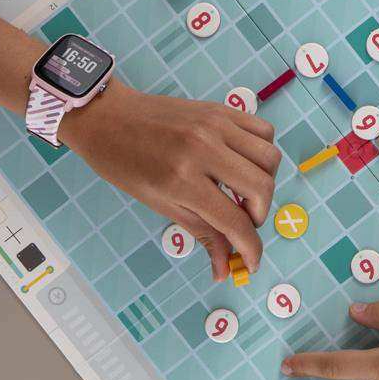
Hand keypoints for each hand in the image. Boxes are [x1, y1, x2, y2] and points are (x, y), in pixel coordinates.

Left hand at [62, 83, 280, 280]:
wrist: (108, 116)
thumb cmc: (124, 164)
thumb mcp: (160, 204)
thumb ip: (201, 234)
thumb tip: (224, 270)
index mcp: (182, 179)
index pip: (234, 221)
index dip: (250, 249)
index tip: (251, 263)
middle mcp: (204, 149)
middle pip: (262, 188)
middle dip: (259, 215)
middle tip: (242, 222)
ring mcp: (216, 125)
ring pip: (270, 158)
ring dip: (265, 183)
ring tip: (245, 191)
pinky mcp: (221, 109)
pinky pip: (264, 131)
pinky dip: (263, 153)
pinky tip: (245, 164)